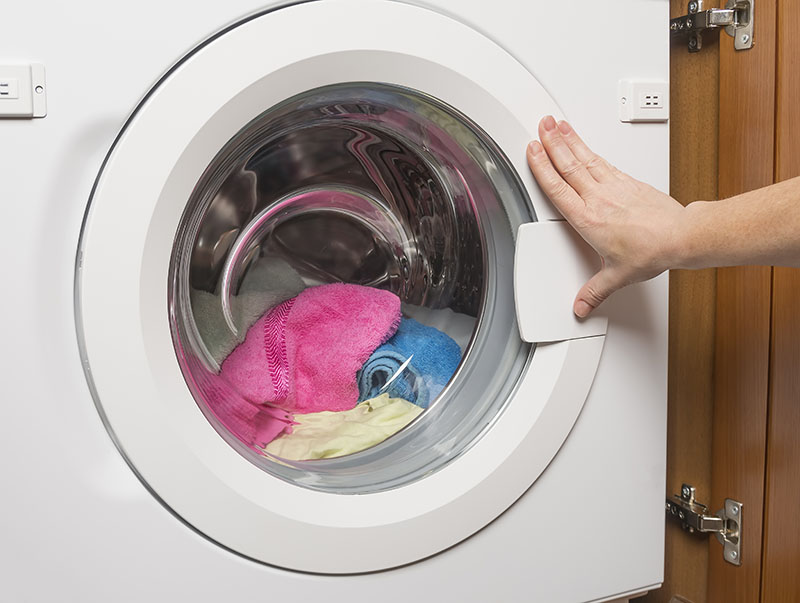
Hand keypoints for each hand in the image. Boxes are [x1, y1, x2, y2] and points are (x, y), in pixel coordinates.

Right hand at [527, 116, 684, 316]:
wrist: (680, 236)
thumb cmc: (651, 251)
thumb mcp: (617, 276)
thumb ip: (594, 292)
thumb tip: (582, 307)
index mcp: (588, 219)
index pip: (558, 188)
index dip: (542, 167)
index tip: (532, 151)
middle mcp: (598, 199)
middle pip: (569, 165)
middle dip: (552, 143)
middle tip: (541, 125)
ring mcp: (614, 187)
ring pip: (585, 158)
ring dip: (569, 140)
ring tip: (558, 125)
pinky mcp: (628, 182)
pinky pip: (602, 162)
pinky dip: (589, 150)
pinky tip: (583, 144)